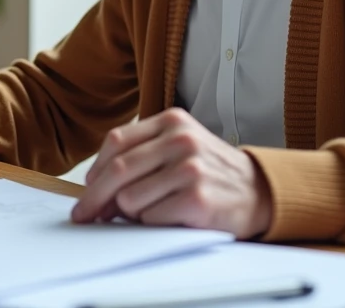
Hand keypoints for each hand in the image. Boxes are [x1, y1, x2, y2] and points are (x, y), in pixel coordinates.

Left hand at [71, 108, 271, 237]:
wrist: (259, 191)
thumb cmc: (210, 171)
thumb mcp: (179, 146)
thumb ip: (141, 156)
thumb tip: (95, 188)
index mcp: (171, 121)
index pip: (116, 142)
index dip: (95, 170)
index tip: (86, 191)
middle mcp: (181, 140)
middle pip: (117, 171)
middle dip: (94, 198)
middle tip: (85, 215)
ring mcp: (190, 169)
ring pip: (130, 199)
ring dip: (132, 213)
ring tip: (153, 210)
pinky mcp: (197, 200)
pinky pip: (151, 218)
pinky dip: (152, 224)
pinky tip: (171, 217)